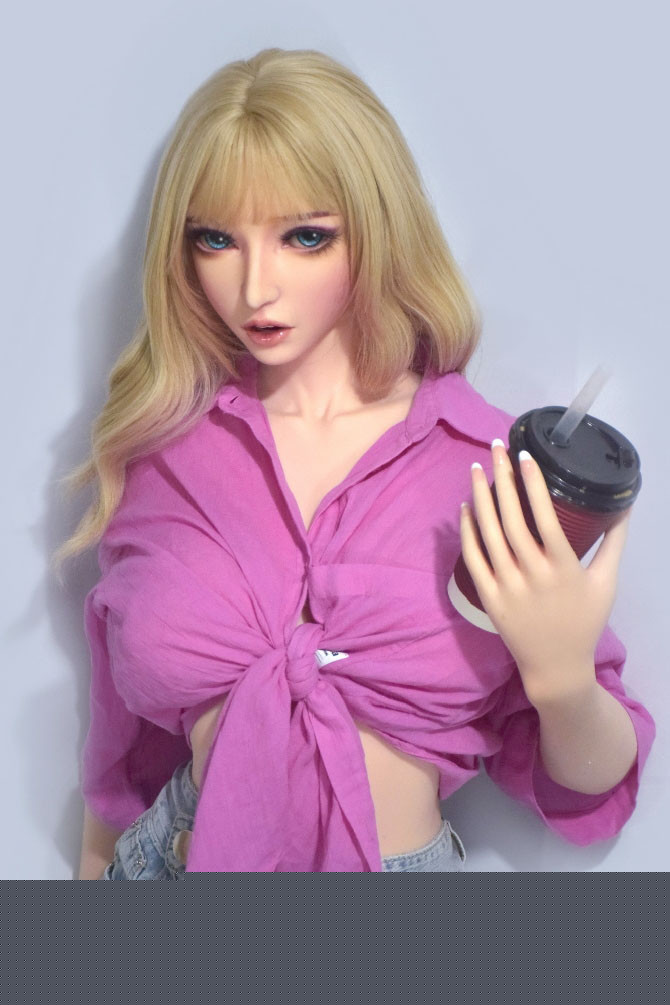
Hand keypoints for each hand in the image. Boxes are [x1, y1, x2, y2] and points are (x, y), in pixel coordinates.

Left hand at [459, 440, 631, 705]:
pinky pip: (473, 559)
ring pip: (488, 535)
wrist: (555, 667)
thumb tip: (624, 505)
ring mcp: (507, 587)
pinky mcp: (489, 599)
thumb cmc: (584, 621)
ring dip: (480, 498)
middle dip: (502, 479)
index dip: (533, 485)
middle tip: (494, 448)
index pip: (544, 518)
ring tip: (476, 469)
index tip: (525, 456)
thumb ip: (614, 543)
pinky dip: (467, 531)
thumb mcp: (606, 582)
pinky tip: (466, 507)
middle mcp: (533, 576)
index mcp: (564, 569)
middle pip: (512, 519)